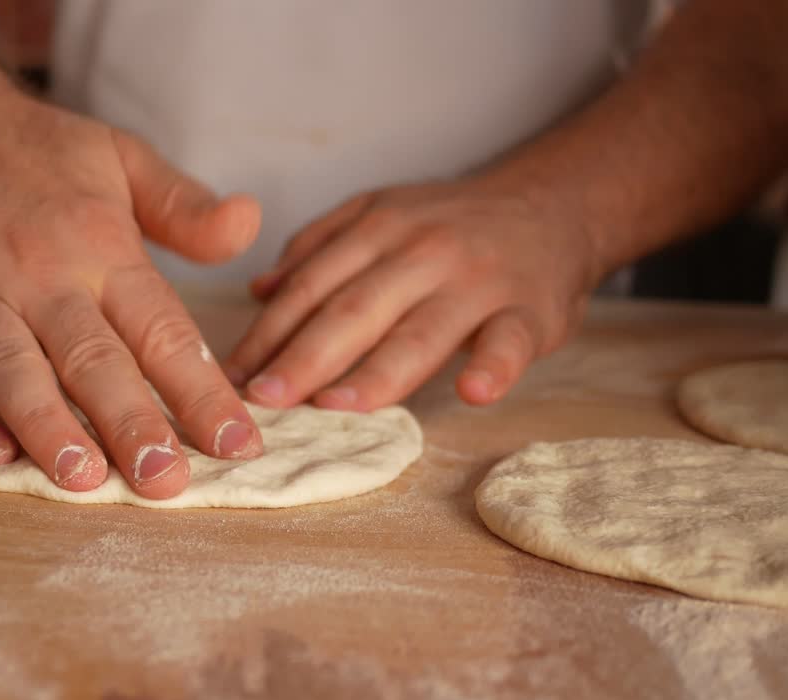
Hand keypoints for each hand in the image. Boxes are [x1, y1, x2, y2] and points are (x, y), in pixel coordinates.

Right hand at [0, 76, 263, 499]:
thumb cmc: (35, 151)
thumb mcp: (121, 157)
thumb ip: (184, 206)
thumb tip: (249, 224)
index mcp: (100, 245)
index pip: (161, 329)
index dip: (202, 390)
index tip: (239, 444)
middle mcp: (39, 274)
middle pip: (91, 360)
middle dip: (132, 425)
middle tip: (166, 483)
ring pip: (14, 371)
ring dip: (47, 427)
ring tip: (82, 479)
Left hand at [225, 179, 602, 410]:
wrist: (555, 205)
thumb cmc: (454, 224)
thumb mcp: (382, 214)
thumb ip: (320, 248)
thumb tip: (259, 291)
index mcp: (379, 228)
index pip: (312, 285)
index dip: (269, 331)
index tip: (232, 374)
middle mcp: (423, 250)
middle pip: (354, 308)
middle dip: (302, 356)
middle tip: (261, 400)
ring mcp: (478, 281)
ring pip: (421, 331)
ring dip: (375, 371)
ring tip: (333, 406)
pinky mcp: (531, 311)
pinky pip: (511, 341)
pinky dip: (495, 366)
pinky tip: (473, 392)